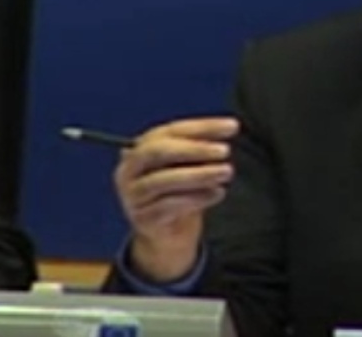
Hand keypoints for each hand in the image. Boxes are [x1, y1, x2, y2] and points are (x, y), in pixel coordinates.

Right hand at [113, 116, 238, 282]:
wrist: (167, 235)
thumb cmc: (179, 192)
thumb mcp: (188, 167)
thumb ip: (201, 148)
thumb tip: (228, 127)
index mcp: (141, 149)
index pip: (172, 131)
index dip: (203, 127)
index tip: (232, 126)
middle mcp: (130, 170)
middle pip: (159, 152)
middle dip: (195, 149)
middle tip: (225, 150)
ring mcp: (133, 195)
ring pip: (164, 180)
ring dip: (199, 174)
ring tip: (226, 171)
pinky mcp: (142, 219)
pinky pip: (169, 205)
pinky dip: (197, 198)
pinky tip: (218, 193)